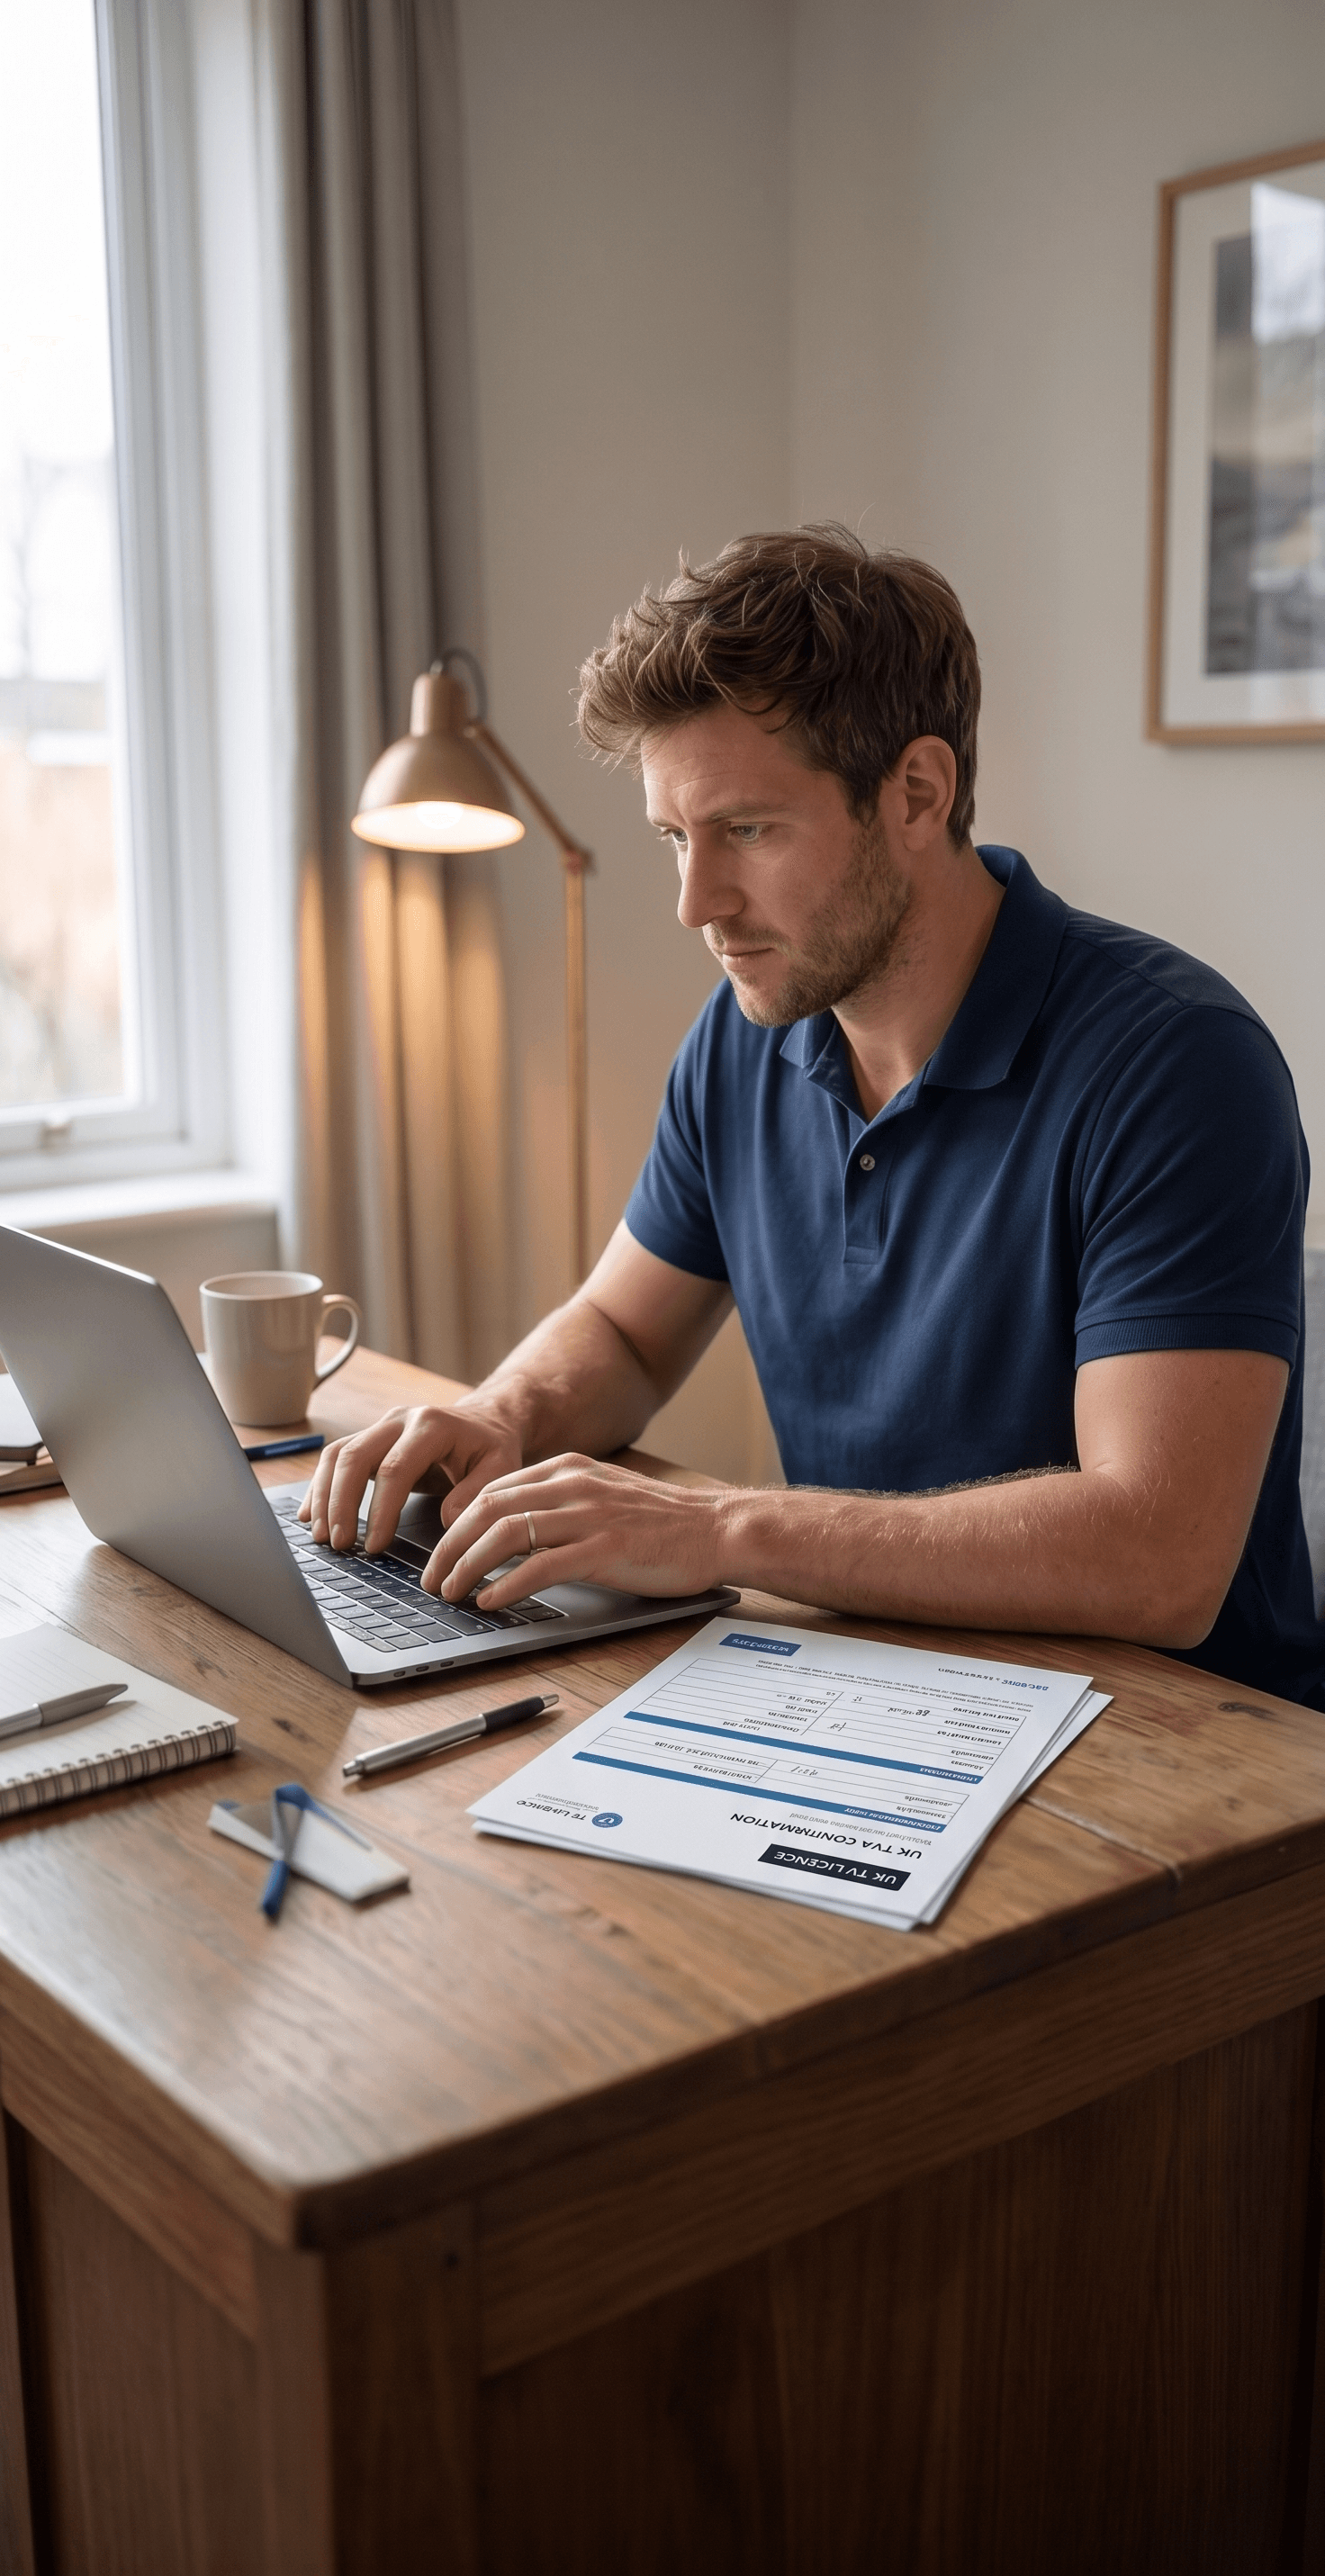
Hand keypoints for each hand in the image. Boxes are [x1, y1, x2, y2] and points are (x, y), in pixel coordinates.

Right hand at [299, 1403, 522, 1553]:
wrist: (485, 1421)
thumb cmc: (491, 1449)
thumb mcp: (499, 1469)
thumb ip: (475, 1494)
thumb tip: (448, 1522)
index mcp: (431, 1425)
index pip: (395, 1468)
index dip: (380, 1509)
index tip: (374, 1545)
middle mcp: (400, 1419)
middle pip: (354, 1456)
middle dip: (341, 1503)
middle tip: (338, 1543)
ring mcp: (381, 1426)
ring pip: (337, 1455)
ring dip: (324, 1496)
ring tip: (320, 1536)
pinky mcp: (370, 1439)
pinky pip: (335, 1459)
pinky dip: (320, 1487)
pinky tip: (310, 1514)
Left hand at [427, 1453, 735, 1604]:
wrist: (717, 1530)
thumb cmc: (663, 1522)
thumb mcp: (604, 1495)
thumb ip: (561, 1502)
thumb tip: (511, 1529)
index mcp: (568, 1469)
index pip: (492, 1490)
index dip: (457, 1523)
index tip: (440, 1551)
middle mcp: (573, 1485)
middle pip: (487, 1510)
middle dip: (449, 1546)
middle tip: (431, 1577)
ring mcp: (588, 1515)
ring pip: (505, 1535)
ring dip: (467, 1567)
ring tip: (450, 1592)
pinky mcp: (604, 1549)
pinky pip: (539, 1566)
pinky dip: (505, 1585)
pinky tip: (489, 1601)